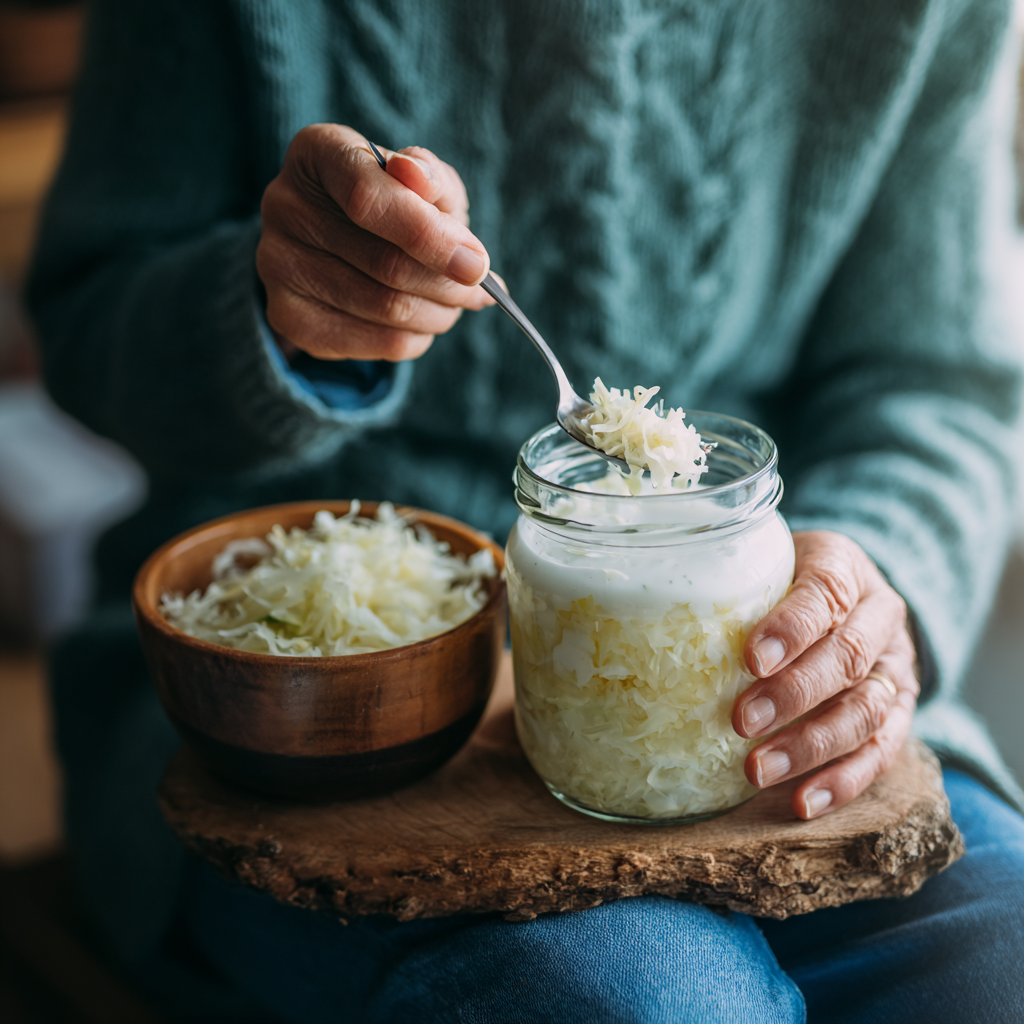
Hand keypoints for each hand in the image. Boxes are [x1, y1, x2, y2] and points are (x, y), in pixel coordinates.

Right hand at [257, 124, 493, 361]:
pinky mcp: (286, 315)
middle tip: (480, 289)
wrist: (340, 243)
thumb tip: (422, 179)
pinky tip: (424, 323)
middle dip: (448, 284)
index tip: (478, 264)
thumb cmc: (395, 203)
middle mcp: (283, 205)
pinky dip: (416, 339)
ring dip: (439, 314)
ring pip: (385, 308)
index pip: (368, 199)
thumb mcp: (422, 181)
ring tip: (455, 305)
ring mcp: (277, 264)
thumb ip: (431, 179)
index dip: (429, 236)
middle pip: (386, 263)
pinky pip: (373, 342)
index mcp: (317, 152)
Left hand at [733, 531, 919, 818]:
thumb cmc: (781, 576)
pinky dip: (843, 781)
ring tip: (758, 769)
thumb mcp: (760, 560)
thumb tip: (652, 606)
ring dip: (811, 746)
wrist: (841, 589)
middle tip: (742, 720)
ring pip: (867, 711)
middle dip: (794, 694)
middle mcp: (881, 615)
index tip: (752, 658)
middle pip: (848, 658)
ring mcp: (896, 666)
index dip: (791, 628)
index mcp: (845, 567)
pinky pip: (881, 751)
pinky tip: (802, 801)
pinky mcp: (899, 711)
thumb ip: (728, 578)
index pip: (825, 593)